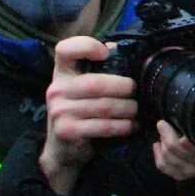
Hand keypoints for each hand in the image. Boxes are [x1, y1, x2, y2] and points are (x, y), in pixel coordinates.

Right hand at [39, 37, 137, 195]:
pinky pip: (103, 126)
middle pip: (97, 83)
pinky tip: (132, 126)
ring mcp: (59, 111)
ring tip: (137, 110)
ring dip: (128, 108)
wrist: (62, 150)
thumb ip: (98, 68)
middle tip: (138, 92)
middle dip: (125, 88)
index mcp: (62, 72)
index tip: (106, 53)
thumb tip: (117, 47)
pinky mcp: (67, 131)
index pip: (65, 49)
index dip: (86, 46)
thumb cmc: (80, 111)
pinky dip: (123, 126)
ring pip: (105, 106)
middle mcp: (56, 89)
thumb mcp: (84, 86)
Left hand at [152, 58, 194, 178]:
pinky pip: (179, 173)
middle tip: (163, 123)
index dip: (186, 145)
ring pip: (181, 169)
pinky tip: (160, 148)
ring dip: (166, 155)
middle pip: (188, 162)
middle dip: (170, 145)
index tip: (176, 131)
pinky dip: (164, 164)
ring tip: (162, 133)